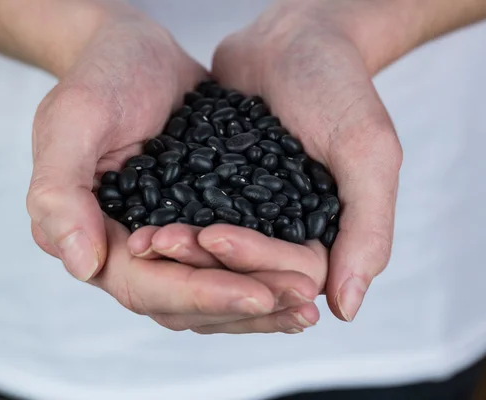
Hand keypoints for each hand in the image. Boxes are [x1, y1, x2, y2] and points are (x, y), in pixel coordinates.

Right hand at [26, 3, 320, 332]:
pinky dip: (262, 275)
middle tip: (300, 304)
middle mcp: (129, 249)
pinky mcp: (199, 222)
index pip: (143, 286)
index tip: (255, 294)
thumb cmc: (100, 77)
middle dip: (241, 305)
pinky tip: (300, 278)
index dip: (199, 294)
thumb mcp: (72, 122)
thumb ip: (61, 193)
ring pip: (210, 293)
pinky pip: (229, 264)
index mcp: (94, 235)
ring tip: (307, 304)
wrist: (136, 51)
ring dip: (259, 304)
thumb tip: (81, 264)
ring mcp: (167, 240)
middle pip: (184, 303)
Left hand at [133, 0, 402, 322]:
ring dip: (180, 254)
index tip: (215, 237)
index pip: (291, 274)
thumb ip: (369, 226)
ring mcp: (245, 218)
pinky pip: (190, 224)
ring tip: (146, 238)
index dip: (253, 262)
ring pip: (212, 258)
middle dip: (205, 263)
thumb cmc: (338, 86)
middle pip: (245, 275)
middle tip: (161, 242)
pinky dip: (167, 228)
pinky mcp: (213, 198)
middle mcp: (283, 235)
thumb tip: (348, 309)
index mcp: (324, 236)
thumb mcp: (366, 149)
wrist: (291, 40)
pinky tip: (140, 224)